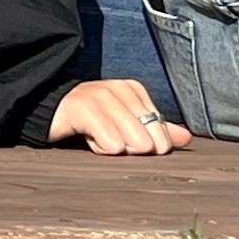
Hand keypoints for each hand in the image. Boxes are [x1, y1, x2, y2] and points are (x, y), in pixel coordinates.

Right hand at [47, 78, 190, 156]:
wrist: (51, 112)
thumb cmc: (93, 122)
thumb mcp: (127, 125)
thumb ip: (157, 130)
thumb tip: (186, 138)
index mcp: (134, 90)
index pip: (159, 129)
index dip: (148, 146)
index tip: (127, 145)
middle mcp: (119, 88)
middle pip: (147, 136)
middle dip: (134, 150)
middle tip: (114, 146)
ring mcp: (100, 95)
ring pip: (130, 138)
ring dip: (116, 150)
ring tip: (102, 143)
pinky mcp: (82, 107)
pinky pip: (107, 137)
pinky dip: (104, 147)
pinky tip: (95, 144)